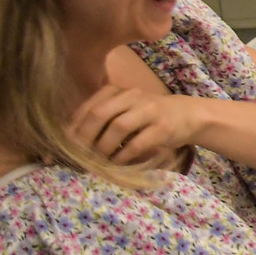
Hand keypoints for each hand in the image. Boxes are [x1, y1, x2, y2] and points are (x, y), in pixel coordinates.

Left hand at [70, 85, 204, 168]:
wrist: (189, 115)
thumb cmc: (149, 115)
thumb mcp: (125, 108)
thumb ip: (103, 116)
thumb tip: (71, 137)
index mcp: (118, 91)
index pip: (89, 107)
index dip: (75, 127)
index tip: (66, 145)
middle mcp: (132, 96)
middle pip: (100, 113)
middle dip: (86, 137)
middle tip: (80, 155)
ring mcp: (150, 110)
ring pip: (118, 127)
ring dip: (104, 147)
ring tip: (99, 160)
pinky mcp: (163, 128)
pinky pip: (138, 142)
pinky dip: (124, 155)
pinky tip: (118, 163)